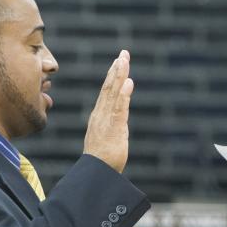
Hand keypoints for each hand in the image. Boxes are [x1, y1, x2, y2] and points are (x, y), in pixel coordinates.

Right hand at [84, 50, 133, 172]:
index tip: (118, 61)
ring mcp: (106, 120)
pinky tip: (129, 82)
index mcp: (100, 115)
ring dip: (119, 76)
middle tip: (123, 53)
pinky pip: (119, 108)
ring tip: (124, 61)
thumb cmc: (103, 158)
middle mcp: (101, 114)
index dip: (113, 75)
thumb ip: (114, 123)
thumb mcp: (109, 136)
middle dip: (117, 69)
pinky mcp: (113, 128)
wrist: (97, 173)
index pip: (107, 91)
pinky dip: (124, 95)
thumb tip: (120, 116)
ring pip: (113, 94)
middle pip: (109, 87)